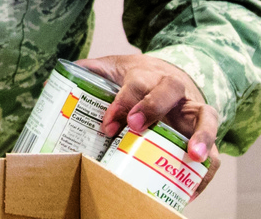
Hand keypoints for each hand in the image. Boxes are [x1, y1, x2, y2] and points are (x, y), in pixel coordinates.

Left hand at [75, 54, 220, 198]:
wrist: (169, 71)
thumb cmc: (135, 77)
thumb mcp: (109, 69)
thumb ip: (83, 75)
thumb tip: (47, 89)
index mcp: (147, 73)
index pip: (136, 84)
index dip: (123, 102)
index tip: (108, 123)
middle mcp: (174, 88)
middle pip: (169, 90)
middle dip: (152, 108)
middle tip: (134, 127)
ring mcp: (193, 108)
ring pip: (206, 117)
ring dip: (201, 136)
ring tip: (192, 156)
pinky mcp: (204, 131)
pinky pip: (214, 151)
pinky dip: (207, 171)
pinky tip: (191, 191)